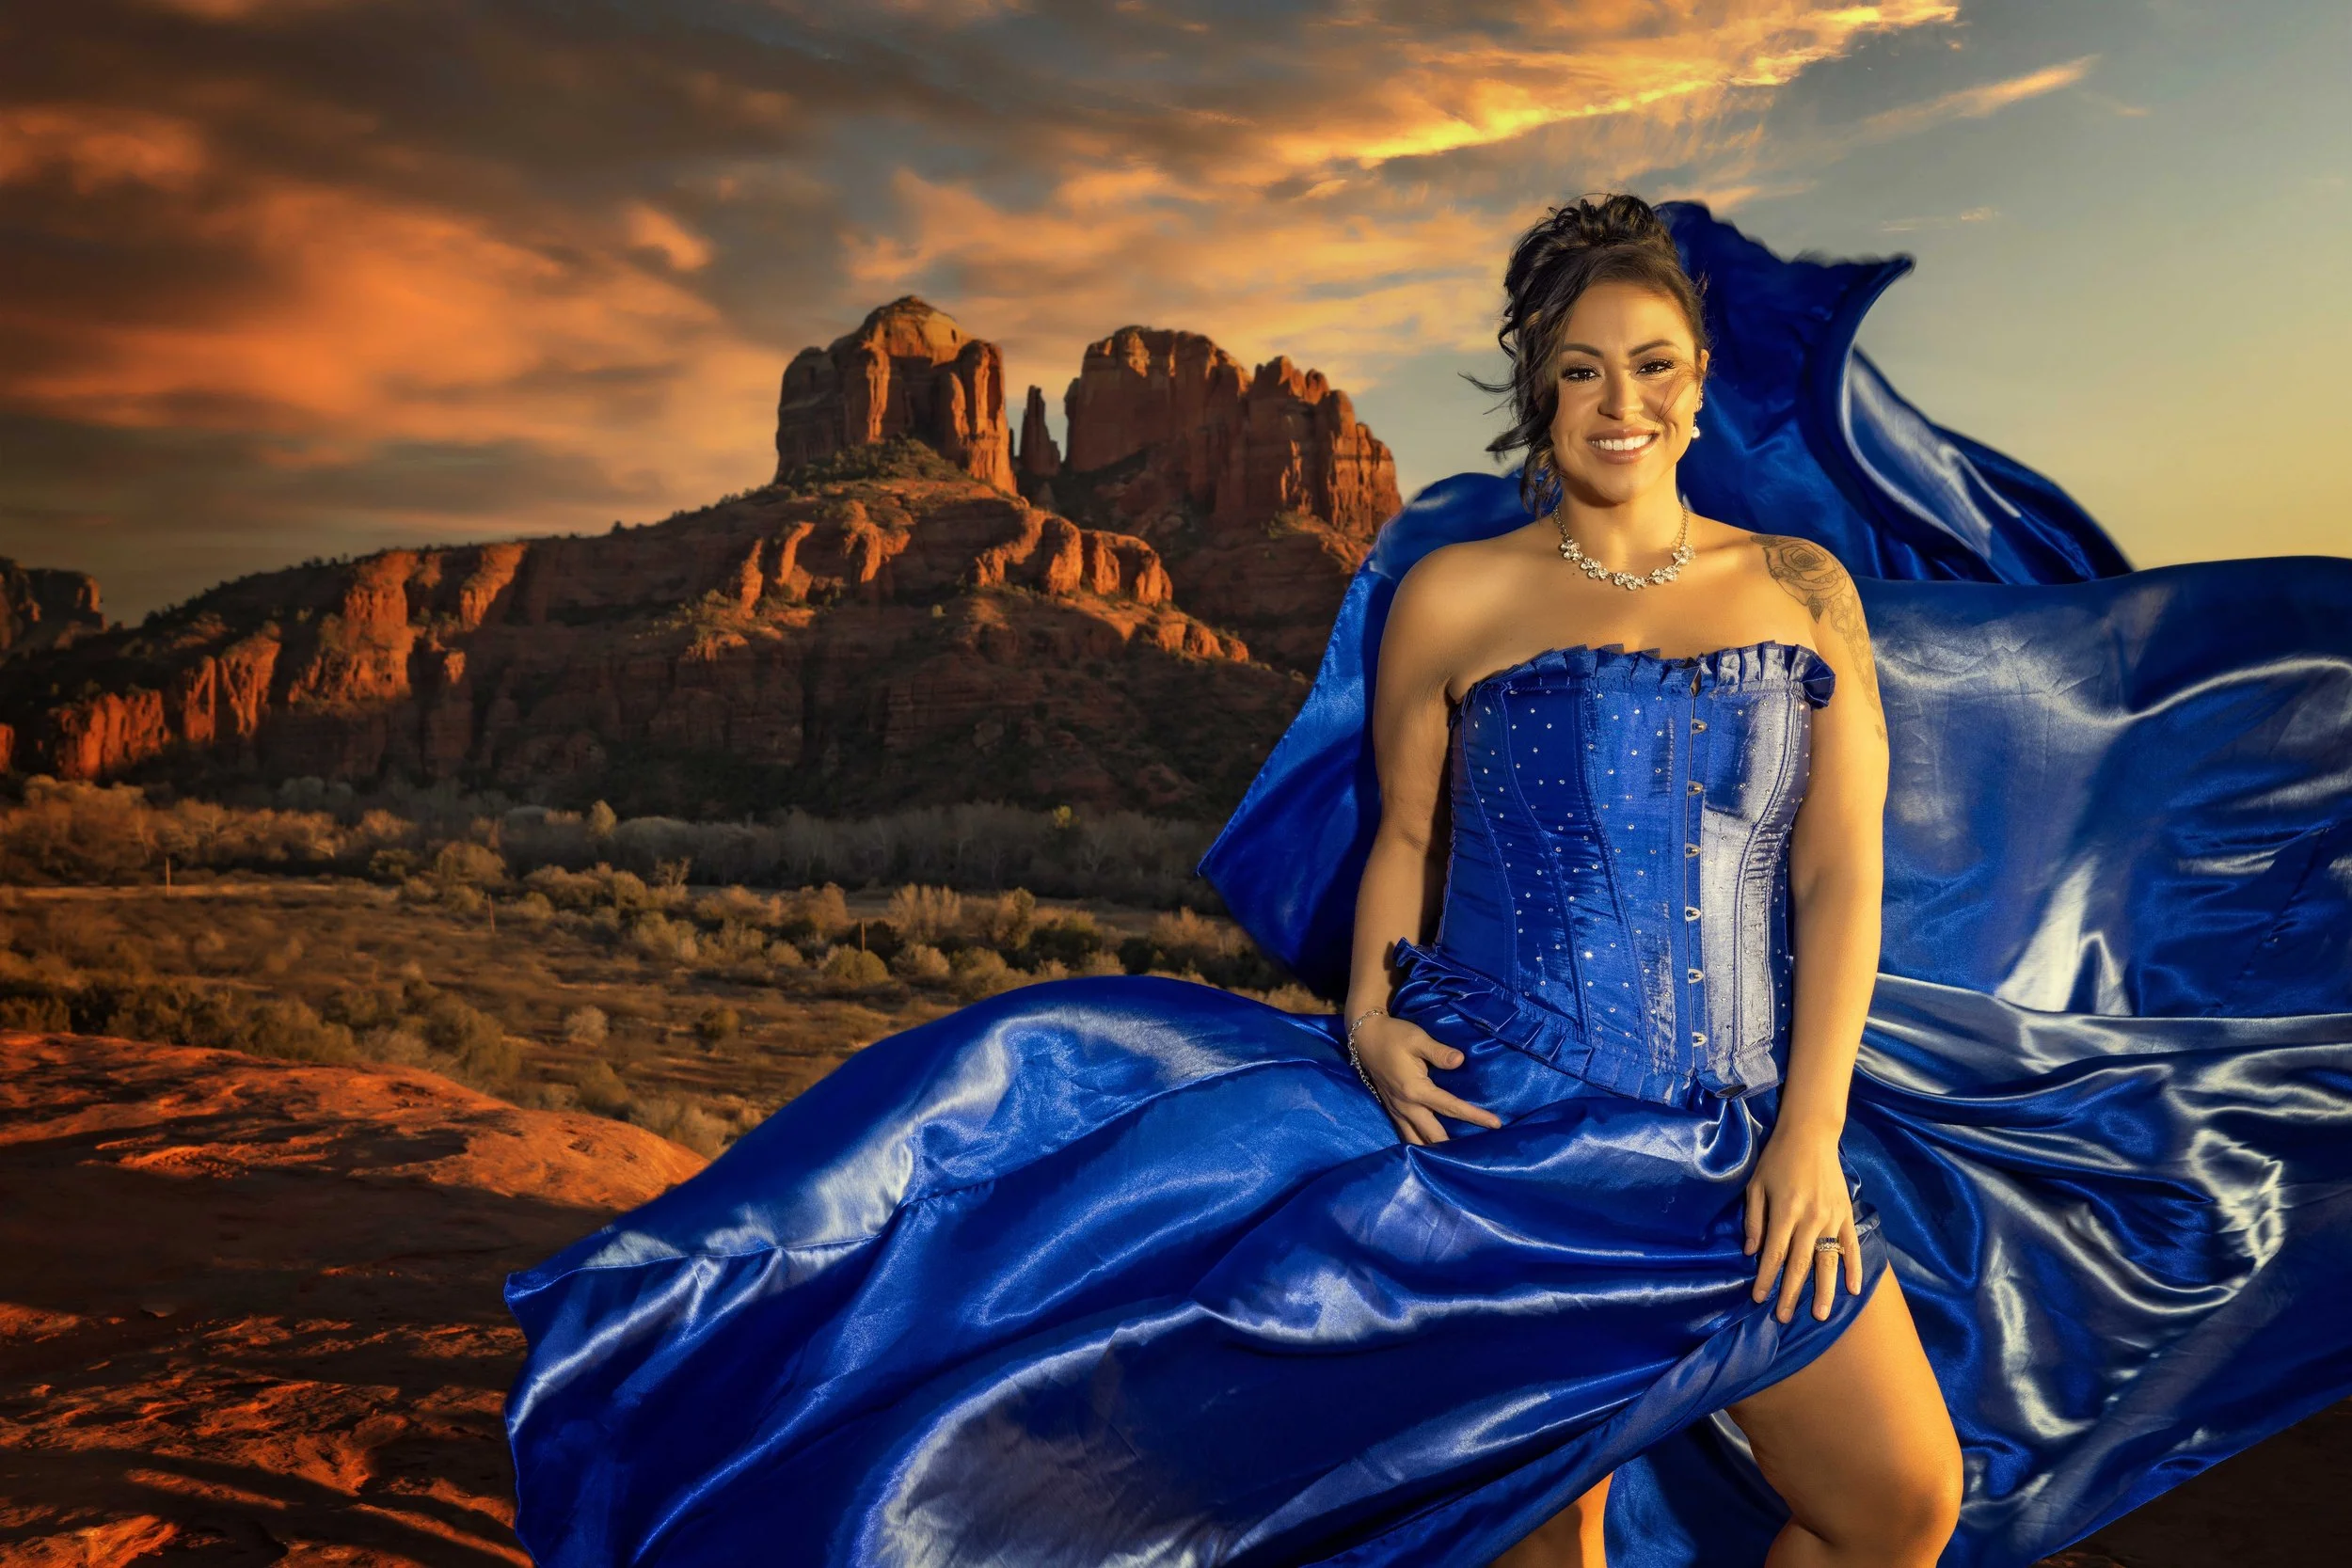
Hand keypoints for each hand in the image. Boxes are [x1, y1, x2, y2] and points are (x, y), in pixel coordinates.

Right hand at [1351, 1013, 1502, 1144]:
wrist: (1365, 1038)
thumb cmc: (1394, 1036)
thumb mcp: (1417, 1039)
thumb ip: (1439, 1052)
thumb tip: (1460, 1060)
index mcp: (1415, 1091)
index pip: (1451, 1108)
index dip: (1475, 1116)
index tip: (1496, 1124)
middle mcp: (1406, 1107)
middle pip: (1434, 1136)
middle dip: (1455, 1148)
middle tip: (1477, 1154)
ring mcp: (1397, 1112)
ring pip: (1416, 1142)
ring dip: (1435, 1152)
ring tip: (1456, 1158)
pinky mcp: (1392, 1111)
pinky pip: (1406, 1136)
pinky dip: (1420, 1145)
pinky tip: (1431, 1149)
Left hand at [1742, 1117, 1862, 1322]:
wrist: (1811, 1135)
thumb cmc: (1777, 1159)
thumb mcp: (1756, 1185)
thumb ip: (1754, 1220)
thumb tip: (1750, 1253)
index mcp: (1785, 1212)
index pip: (1774, 1255)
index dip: (1766, 1279)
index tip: (1759, 1299)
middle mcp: (1810, 1219)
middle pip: (1800, 1265)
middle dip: (1791, 1294)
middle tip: (1785, 1317)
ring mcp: (1832, 1218)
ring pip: (1828, 1262)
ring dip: (1824, 1291)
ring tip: (1821, 1315)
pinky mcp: (1846, 1214)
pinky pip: (1851, 1246)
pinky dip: (1854, 1268)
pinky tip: (1852, 1289)